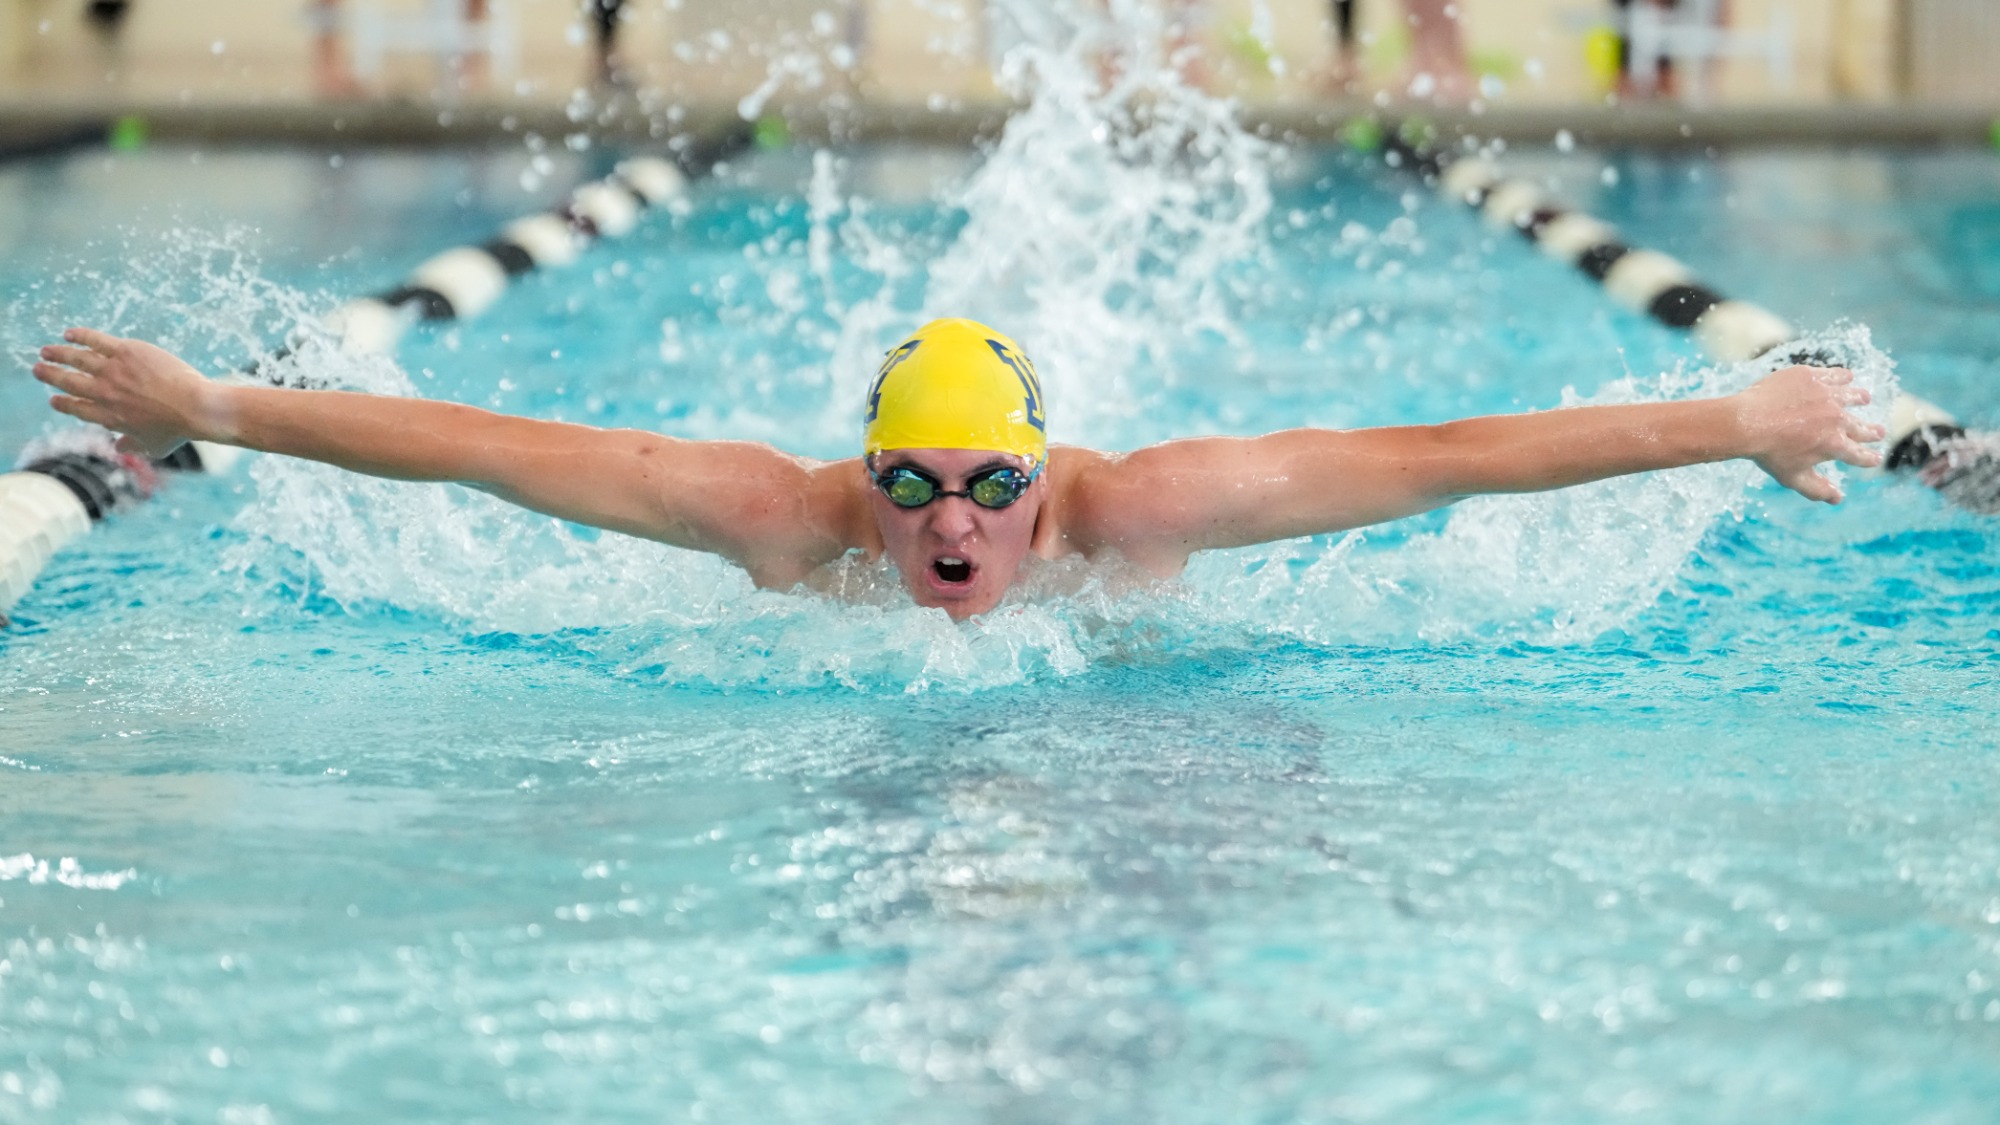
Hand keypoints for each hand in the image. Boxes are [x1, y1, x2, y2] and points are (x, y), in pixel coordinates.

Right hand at [31, 328, 220, 457]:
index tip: (54, 399)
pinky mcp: (127, 351)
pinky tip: (69, 334)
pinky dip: (79, 336)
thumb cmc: (179, 430)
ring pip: (76, 359)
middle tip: (39, 370)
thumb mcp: (154, 447)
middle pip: (68, 382)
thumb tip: (121, 447)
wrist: (196, 407)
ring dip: (57, 354)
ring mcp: (113, 371)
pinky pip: (95, 340)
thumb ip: (134, 447)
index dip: (63, 403)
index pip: (76, 408)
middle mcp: (104, 394)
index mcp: (108, 417)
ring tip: (45, 351)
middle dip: (49, 375)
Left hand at [1732, 365, 1884, 503]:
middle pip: (1860, 426)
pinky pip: (1833, 375)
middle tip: (1878, 432)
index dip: (1868, 458)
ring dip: (1860, 398)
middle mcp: (1837, 419)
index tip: (1876, 458)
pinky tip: (1847, 377)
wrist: (1746, 423)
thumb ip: (1817, 489)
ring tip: (1865, 398)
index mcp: (1835, 445)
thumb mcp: (1793, 477)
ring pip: (1851, 395)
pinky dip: (1842, 376)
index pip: (1859, 454)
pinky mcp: (1811, 377)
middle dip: (1871, 431)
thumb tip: (1838, 500)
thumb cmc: (1768, 453)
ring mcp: (1826, 395)